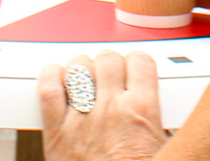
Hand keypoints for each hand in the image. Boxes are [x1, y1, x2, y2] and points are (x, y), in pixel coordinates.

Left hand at [39, 51, 168, 160]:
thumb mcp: (161, 148)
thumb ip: (156, 124)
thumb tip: (157, 115)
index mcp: (141, 112)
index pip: (140, 62)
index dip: (137, 62)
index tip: (135, 68)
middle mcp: (111, 110)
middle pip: (107, 60)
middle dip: (110, 64)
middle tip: (111, 74)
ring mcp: (81, 119)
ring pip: (78, 69)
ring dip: (82, 69)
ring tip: (86, 77)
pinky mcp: (55, 132)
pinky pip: (48, 91)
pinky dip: (51, 77)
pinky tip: (57, 77)